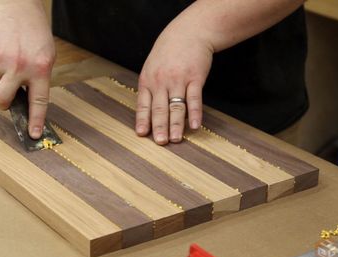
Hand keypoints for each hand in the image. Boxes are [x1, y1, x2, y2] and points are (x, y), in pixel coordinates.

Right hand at [0, 3, 54, 138]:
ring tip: (5, 68)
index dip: (35, 120)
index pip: (38, 102)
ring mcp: (0, 60)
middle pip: (2, 100)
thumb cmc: (34, 36)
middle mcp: (20, 67)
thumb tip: (26, 103)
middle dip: (2, 103)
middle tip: (6, 97)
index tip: (33, 135)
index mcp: (40, 69)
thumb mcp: (46, 57)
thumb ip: (38, 80)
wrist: (16, 9)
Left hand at [136, 20, 212, 144]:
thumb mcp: (152, 67)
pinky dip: (195, 113)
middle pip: (159, 108)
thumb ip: (149, 87)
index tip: (142, 134)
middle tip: (160, 142)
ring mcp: (178, 80)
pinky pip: (194, 99)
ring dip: (176, 125)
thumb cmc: (168, 52)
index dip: (143, 120)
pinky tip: (195, 126)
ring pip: (176, 106)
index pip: (143, 104)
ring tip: (175, 139)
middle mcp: (161, 81)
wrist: (189, 32)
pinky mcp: (195, 78)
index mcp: (148, 80)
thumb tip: (146, 111)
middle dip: (159, 127)